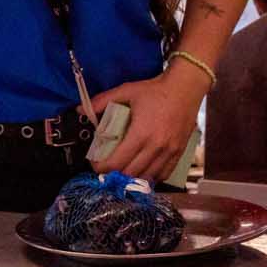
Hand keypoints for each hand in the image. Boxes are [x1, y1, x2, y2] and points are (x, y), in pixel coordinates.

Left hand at [89, 66, 206, 181]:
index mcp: (141, 134)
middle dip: (115, 174)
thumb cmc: (155, 90)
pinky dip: (152, 176)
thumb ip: (102, 101)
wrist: (185, 88)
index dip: (103, 167)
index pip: (118, 162)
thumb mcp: (126, 91)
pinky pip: (164, 173)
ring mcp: (170, 151)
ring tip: (122, 172)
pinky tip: (143, 171)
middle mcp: (156, 146)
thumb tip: (80, 109)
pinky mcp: (180, 152)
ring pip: (148, 177)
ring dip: (133, 178)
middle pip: (131, 173)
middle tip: (106, 169)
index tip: (95, 165)